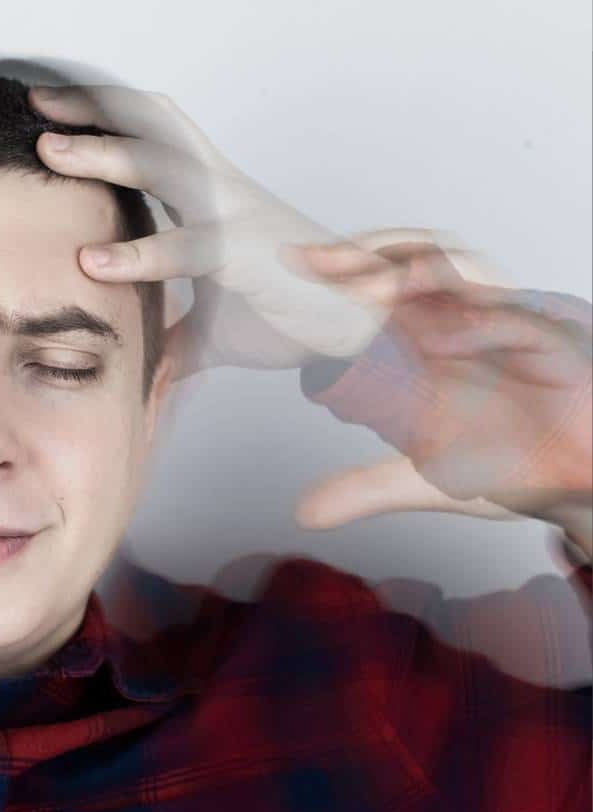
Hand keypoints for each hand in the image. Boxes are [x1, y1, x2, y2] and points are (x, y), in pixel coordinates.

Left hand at [27, 83, 386, 376]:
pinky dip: (138, 254)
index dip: (106, 116)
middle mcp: (222, 191)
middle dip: (93, 112)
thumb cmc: (289, 317)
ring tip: (49, 152)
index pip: (154, 134)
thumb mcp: (214, 329)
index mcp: (212, 195)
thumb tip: (142, 364)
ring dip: (106, 154)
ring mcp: (236, 215)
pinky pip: (188, 248)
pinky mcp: (249, 255)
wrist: (359, 331)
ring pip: (165, 165)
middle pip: (153, 127)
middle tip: (36, 107)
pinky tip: (93, 262)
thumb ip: (175, 338)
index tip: (51, 112)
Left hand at [290, 233, 591, 551]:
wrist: (586, 486)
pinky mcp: (553, 345)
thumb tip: (303, 513)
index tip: (286, 277)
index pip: (376, 292)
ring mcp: (508, 326)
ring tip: (366, 293)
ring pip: (461, 278)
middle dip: (361, 259)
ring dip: (412, 278)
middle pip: (410, 264)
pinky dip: (474, 328)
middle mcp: (465, 323)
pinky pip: (513, 322)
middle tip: (314, 266)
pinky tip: (437, 342)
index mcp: (431, 342)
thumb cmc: (515, 462)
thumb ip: (366, 489)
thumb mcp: (426, 481)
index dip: (333, 280)